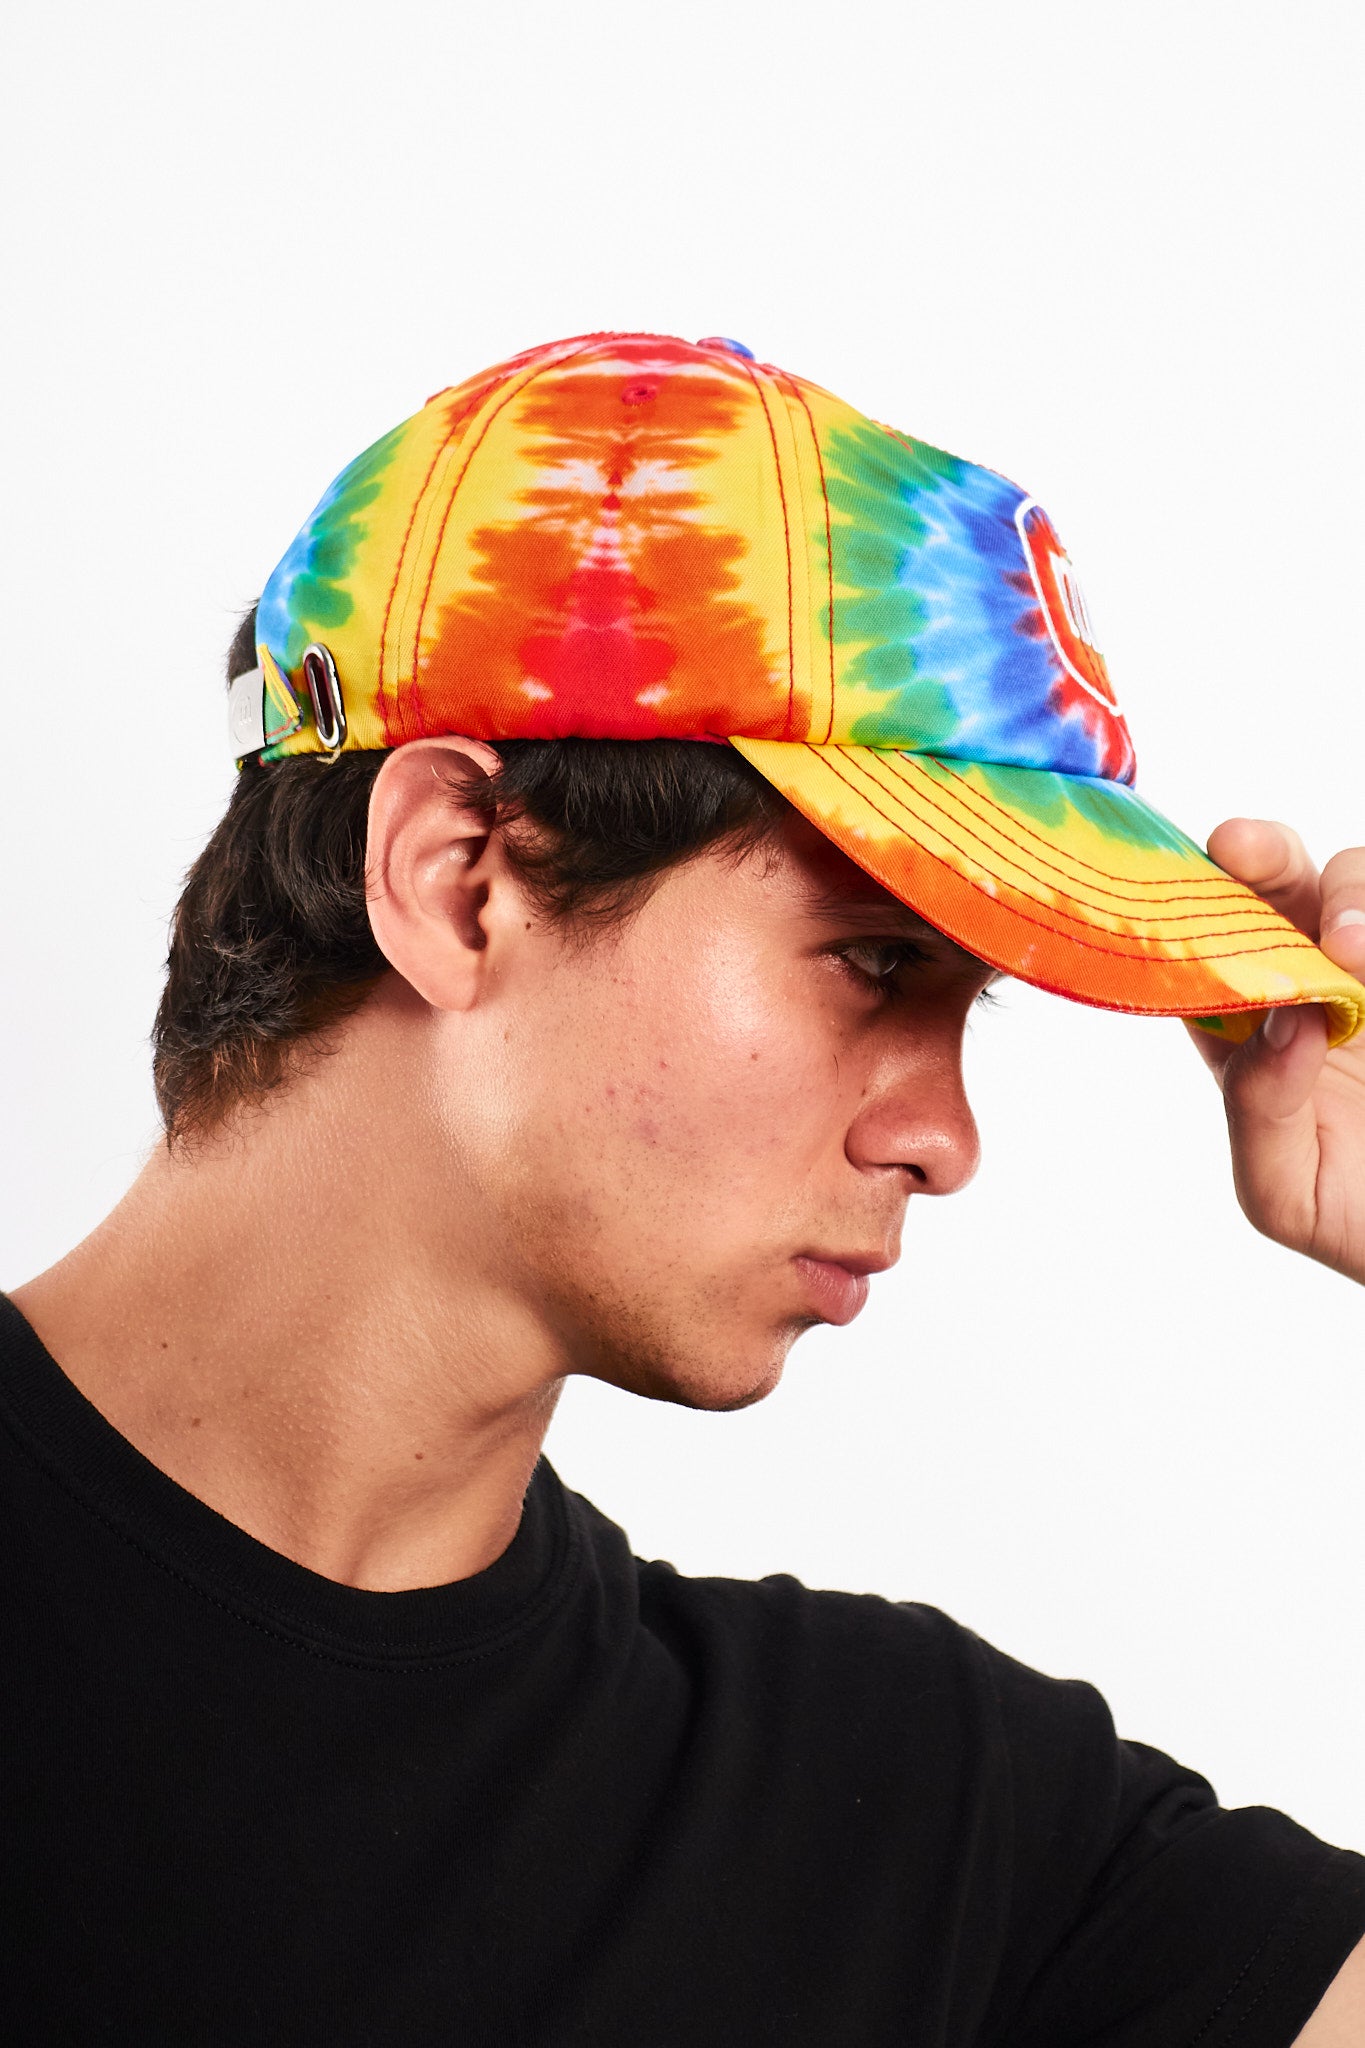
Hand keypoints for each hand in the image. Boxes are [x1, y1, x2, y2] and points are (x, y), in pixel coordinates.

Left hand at [1186, 820, 1364, 1284]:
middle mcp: (1314, 985)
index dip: (1190, 906)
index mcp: (1250, 1031)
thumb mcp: (1287, 1191)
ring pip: (1352, 880)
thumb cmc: (1358, 1220)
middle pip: (1276, 886)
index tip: (1188, 886)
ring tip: (1352, 955)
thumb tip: (1279, 1022)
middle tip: (1244, 851)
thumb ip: (1259, 1112)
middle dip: (1257, 852)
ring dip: (1347, 897)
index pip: (1206, 948)